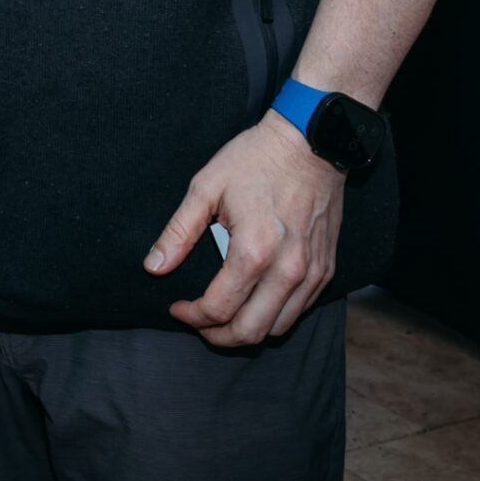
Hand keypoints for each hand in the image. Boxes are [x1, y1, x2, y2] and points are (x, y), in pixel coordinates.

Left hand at [145, 112, 342, 346]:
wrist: (310, 144)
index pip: (219, 309)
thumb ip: (178, 233)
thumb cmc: (254, 160)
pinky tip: (253, 301)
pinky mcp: (326, 269)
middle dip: (218, 336)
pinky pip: (300, 310)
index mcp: (254, 252)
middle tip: (197, 323)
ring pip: (279, 328)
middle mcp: (288, 270)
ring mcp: (312, 273)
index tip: (177, 308)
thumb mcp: (205, 188)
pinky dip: (274, 316)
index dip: (192, 316)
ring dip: (247, 331)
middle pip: (251, 332)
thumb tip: (153, 267)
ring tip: (223, 317)